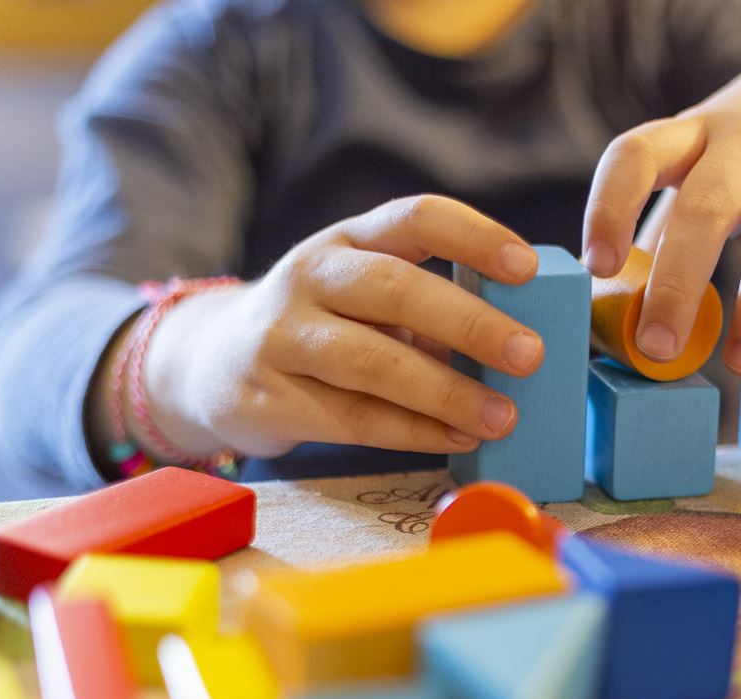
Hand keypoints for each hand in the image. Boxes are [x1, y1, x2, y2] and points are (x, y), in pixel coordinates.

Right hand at [119, 196, 544, 459]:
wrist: (211, 363)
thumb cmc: (321, 325)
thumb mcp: (364, 294)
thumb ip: (429, 308)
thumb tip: (518, 342)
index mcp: (348, 239)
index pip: (416, 217)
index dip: (474, 237)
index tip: (526, 267)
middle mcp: (310, 277)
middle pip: (394, 289)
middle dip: (469, 322)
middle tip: (530, 354)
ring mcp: (282, 337)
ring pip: (371, 362)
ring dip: (446, 392)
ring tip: (503, 416)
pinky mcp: (268, 398)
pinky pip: (352, 419)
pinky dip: (413, 432)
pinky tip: (457, 439)